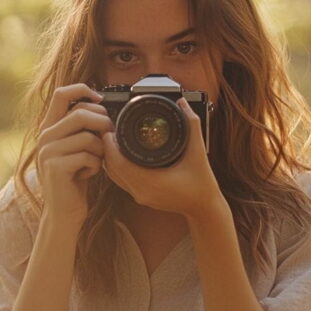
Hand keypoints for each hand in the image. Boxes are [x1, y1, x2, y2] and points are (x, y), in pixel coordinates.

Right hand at [35, 83, 113, 228]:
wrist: (63, 212)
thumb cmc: (75, 179)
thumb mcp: (77, 148)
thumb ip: (82, 128)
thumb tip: (102, 107)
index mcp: (49, 127)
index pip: (61, 93)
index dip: (83, 89)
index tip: (100, 99)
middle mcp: (45, 136)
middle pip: (81, 113)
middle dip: (103, 124)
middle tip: (109, 137)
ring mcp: (48, 151)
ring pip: (87, 136)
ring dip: (100, 150)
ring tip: (96, 161)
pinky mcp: (55, 167)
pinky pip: (87, 156)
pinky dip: (95, 165)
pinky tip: (88, 174)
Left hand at [102, 97, 221, 221]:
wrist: (204, 207)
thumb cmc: (202, 183)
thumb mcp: (198, 151)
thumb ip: (192, 125)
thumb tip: (183, 103)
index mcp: (151, 181)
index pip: (118, 162)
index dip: (110, 144)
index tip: (110, 128)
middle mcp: (141, 191)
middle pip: (111, 168)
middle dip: (106, 148)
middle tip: (109, 129)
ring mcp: (139, 196)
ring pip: (113, 176)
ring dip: (110, 158)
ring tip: (113, 139)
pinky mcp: (141, 197)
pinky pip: (120, 181)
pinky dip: (116, 167)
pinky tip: (120, 154)